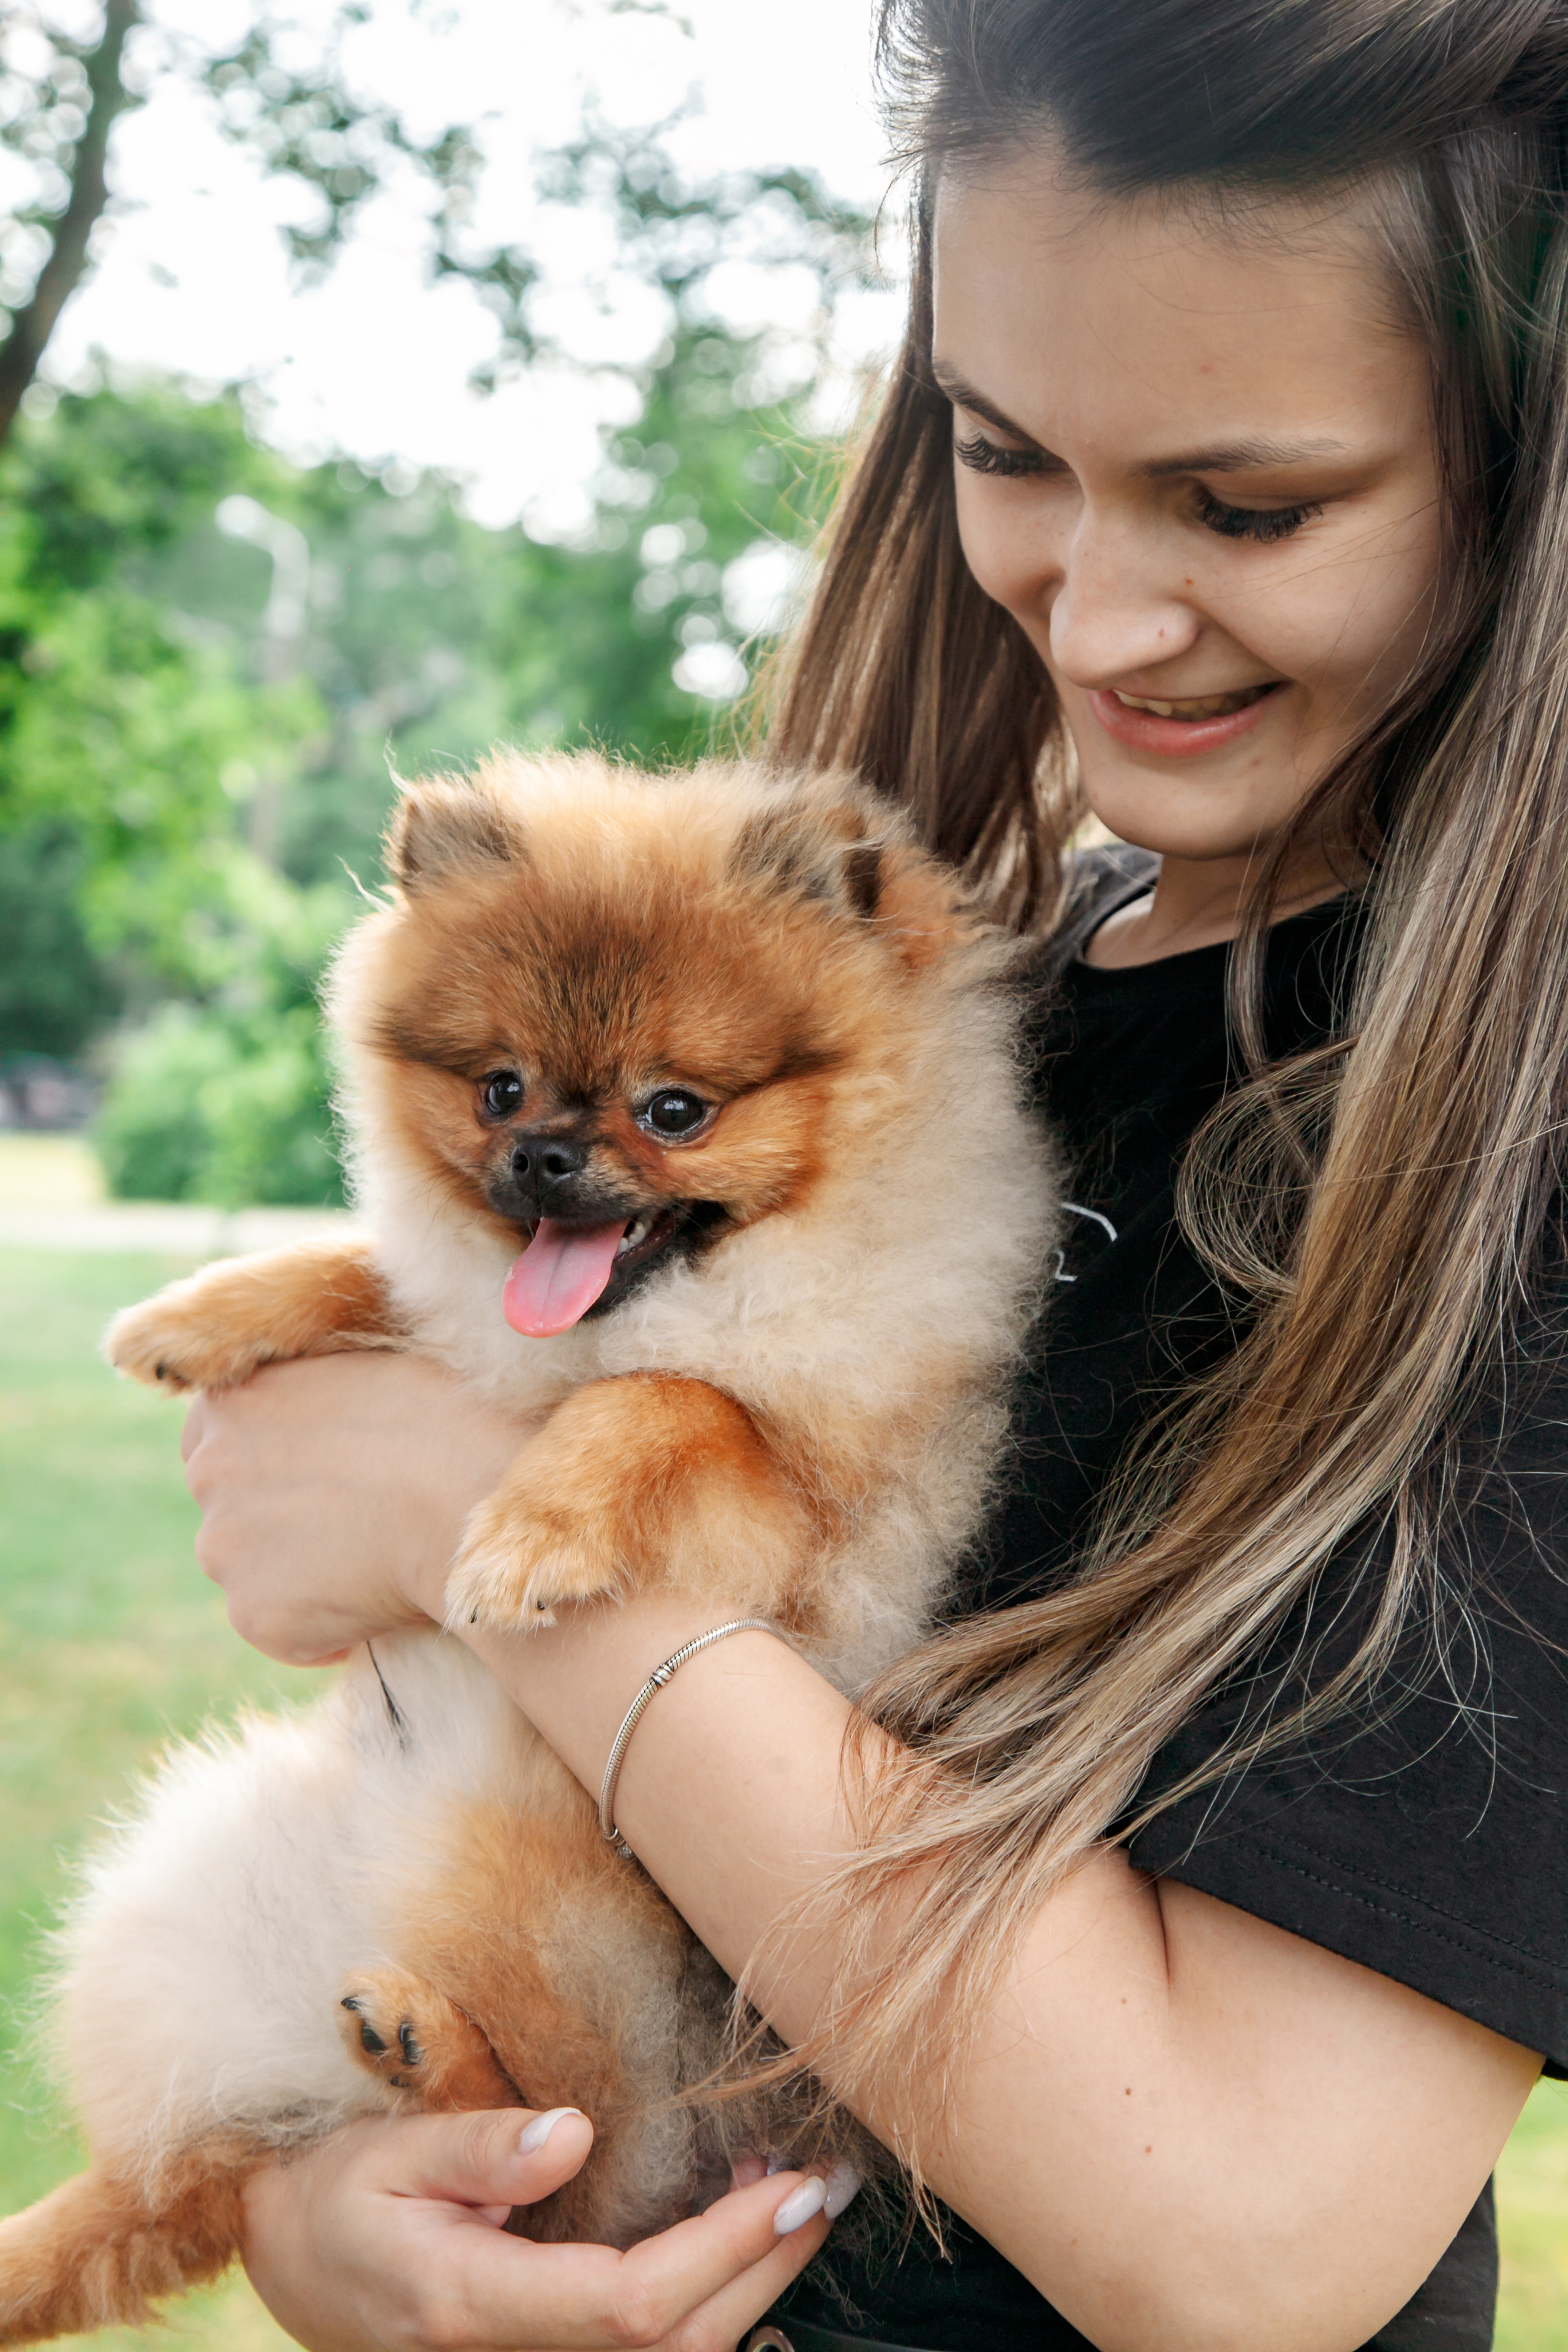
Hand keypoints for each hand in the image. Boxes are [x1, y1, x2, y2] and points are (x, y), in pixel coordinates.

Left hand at [180, 1353, 531, 1663]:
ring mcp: (224, 1549)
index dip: (263, 1457)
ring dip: (295, 1573)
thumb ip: (309, 1396)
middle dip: (274, 1517)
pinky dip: (322, 1627)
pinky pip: (284, 1629)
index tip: (308, 1472)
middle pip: (227, 1506)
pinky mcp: (255, 1616)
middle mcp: (207, 1474)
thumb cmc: (441, 1420)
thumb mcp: (359, 1373)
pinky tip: (378, 1600)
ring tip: (372, 1562)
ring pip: (250, 1570)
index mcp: (230, 1404)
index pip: (210, 1438)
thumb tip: (315, 1422)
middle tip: (350, 1522)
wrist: (469, 1496)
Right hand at [241, 2103, 836, 2351]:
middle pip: (675, 2344)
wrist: (295, 2259)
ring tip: (796, 2198)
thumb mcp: (390, 2153)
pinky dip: (713, 2309)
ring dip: (751, 2285)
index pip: (631, 2307)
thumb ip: (480, 2149)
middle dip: (767, 2268)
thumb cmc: (337, 2196)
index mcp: (474, 2305)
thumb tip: (573, 2133)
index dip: (725, 2254)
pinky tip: (745, 2252)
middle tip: (827, 2182)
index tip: (789, 2186)